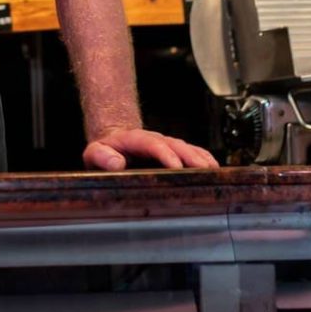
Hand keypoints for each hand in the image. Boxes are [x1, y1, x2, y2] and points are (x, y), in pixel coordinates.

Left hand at [83, 128, 218, 171]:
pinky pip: (193, 153)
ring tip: (214, 172)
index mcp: (134, 139)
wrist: (114, 143)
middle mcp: (155, 140)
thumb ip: (100, 156)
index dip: (165, 153)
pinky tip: (216, 170)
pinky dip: (204, 160)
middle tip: (203, 170)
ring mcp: (167, 145)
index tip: (175, 166)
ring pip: (187, 148)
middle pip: (175, 144)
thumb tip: (115, 163)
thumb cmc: (105, 152)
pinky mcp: (175, 153)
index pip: (152, 143)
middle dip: (190, 157)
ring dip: (201, 159)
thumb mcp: (94, 153)